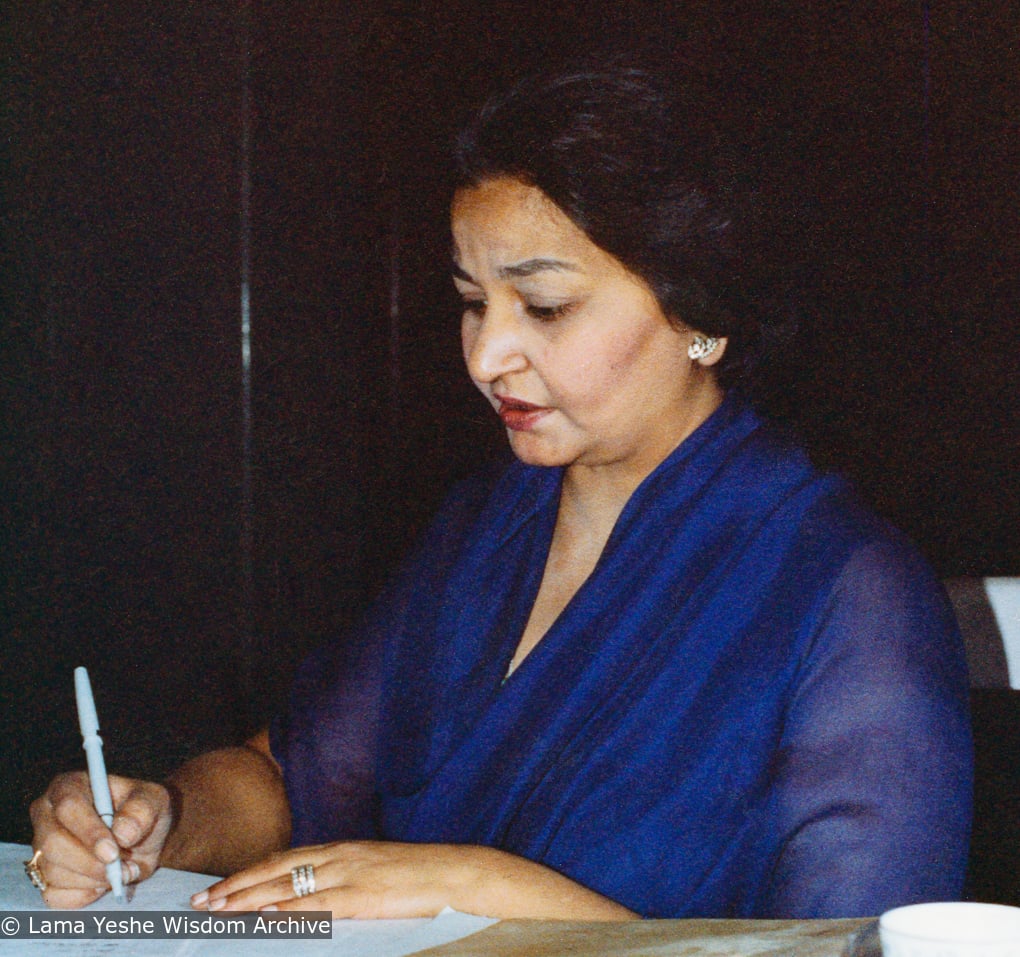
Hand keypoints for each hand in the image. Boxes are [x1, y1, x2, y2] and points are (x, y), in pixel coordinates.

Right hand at [29, 771, 173, 907]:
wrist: (142, 840)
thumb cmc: (143, 813)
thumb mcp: (154, 801)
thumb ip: (142, 810)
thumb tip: (123, 833)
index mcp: (69, 786)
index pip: (68, 807)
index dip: (89, 832)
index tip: (112, 852)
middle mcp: (47, 815)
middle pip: (53, 843)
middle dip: (91, 862)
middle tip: (122, 867)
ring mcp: (42, 847)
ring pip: (53, 872)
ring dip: (93, 879)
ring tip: (122, 871)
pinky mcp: (44, 876)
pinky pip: (55, 895)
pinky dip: (84, 895)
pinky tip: (102, 883)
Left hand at [191, 840, 636, 919]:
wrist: (460, 874)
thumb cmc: (420, 877)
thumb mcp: (377, 871)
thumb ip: (346, 880)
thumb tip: (315, 899)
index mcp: (343, 849)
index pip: (285, 859)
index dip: (250, 873)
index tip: (220, 888)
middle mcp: (340, 856)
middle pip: (277, 868)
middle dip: (237, 885)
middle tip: (202, 902)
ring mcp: (350, 874)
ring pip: (288, 884)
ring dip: (249, 898)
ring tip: (218, 911)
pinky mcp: (363, 895)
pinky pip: (317, 903)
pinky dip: (287, 910)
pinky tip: (265, 919)